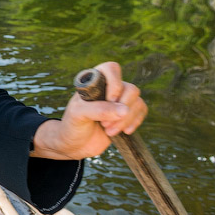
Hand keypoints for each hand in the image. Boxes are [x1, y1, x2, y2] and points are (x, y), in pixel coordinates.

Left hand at [32, 61, 147, 159]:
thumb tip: (124, 110)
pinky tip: (124, 132)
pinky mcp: (127, 113)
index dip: (115, 84)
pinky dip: (135, 122)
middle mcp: (109, 87)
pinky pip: (142, 110)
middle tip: (104, 123)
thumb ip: (98, 109)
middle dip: (120, 109)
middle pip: (130, 88)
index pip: (112, 69)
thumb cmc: (72, 125)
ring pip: (137, 101)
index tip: (110, 101)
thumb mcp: (79, 115)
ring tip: (108, 131)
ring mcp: (120, 100)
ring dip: (125, 119)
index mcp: (94, 81)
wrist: (76, 145)